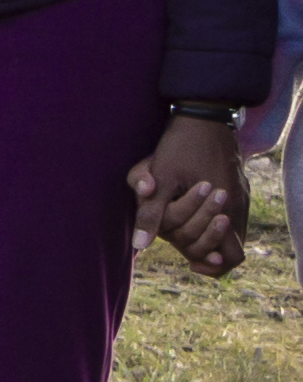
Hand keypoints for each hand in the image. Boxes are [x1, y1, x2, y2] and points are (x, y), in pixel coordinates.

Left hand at [135, 113, 249, 276]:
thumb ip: (151, 213)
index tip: (190, 263)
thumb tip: (139, 245)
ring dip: (206, 232)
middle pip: (230, 248)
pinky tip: (188, 210)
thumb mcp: (160, 178)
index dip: (212, 266)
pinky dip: (210, 219)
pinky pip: (231, 214)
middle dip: (203, 246)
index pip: (231, 256)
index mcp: (227, 208)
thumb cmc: (180, 146)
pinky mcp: (239, 185)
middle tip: (180, 239)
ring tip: (180, 225)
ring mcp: (243, 195)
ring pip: (231, 231)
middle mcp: (240, 206)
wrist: (203, 114)